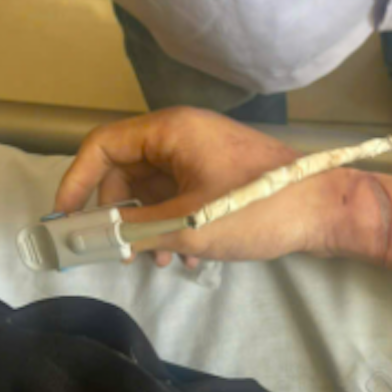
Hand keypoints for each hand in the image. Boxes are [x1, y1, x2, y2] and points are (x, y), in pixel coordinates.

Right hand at [55, 107, 385, 266]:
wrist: (325, 210)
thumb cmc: (255, 209)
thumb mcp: (187, 224)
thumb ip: (133, 230)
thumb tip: (94, 237)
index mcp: (170, 130)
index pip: (103, 144)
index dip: (77, 180)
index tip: (65, 220)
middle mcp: (183, 135)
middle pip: (126, 169)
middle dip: (118, 213)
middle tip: (117, 253)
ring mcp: (204, 154)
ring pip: (155, 187)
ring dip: (148, 225)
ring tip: (158, 261)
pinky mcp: (221, 174)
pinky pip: (180, 195)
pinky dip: (173, 224)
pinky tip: (185, 258)